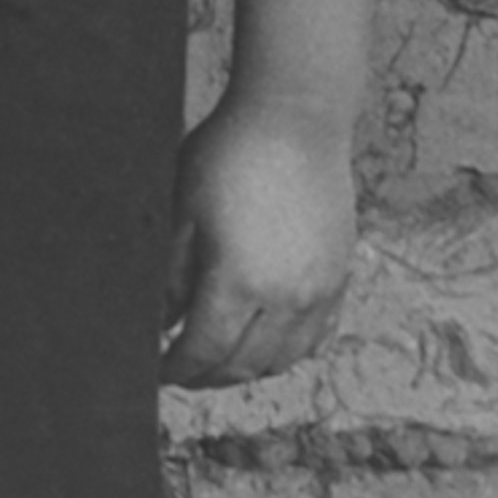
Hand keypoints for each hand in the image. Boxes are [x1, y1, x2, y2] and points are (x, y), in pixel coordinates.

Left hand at [164, 92, 359, 384]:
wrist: (294, 121)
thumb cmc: (226, 155)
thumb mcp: (180, 212)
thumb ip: (170, 274)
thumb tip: (160, 321)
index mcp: (239, 282)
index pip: (204, 350)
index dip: (177, 369)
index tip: (158, 373)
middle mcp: (286, 297)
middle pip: (245, 364)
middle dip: (208, 376)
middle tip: (182, 372)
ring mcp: (320, 290)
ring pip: (284, 358)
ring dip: (247, 369)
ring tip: (217, 362)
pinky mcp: (339, 277)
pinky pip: (315, 337)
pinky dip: (287, 352)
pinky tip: (264, 345)